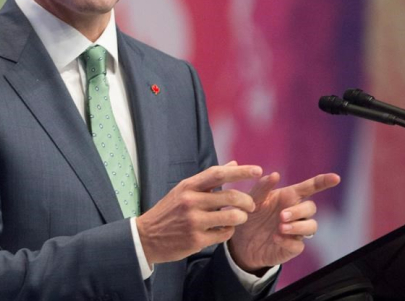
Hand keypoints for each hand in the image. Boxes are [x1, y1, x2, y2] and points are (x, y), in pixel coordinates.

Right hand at [136, 163, 261, 264]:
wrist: (146, 237)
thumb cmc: (169, 211)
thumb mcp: (184, 190)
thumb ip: (209, 179)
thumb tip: (234, 163)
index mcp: (188, 186)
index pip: (218, 173)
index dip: (241, 172)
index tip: (258, 171)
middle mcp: (190, 201)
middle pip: (230, 196)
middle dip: (247, 200)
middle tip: (252, 205)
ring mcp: (193, 221)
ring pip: (231, 217)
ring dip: (242, 217)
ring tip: (241, 217)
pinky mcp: (196, 240)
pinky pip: (224, 234)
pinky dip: (230, 231)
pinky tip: (225, 230)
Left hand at [228, 172, 340, 272]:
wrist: (242, 240)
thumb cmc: (251, 215)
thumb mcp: (252, 199)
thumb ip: (262, 187)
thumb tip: (275, 175)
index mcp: (289, 197)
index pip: (311, 187)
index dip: (324, 182)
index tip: (336, 178)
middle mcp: (296, 212)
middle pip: (311, 208)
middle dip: (299, 211)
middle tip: (281, 216)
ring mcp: (296, 231)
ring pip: (311, 226)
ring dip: (298, 226)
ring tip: (281, 227)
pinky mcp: (292, 247)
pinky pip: (299, 246)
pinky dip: (289, 242)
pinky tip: (276, 238)